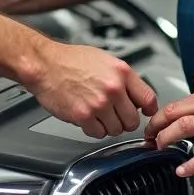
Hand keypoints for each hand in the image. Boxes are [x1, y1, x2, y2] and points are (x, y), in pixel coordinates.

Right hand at [27, 40, 158, 138]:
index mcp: (121, 72)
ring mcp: (99, 104)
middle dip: (124, 120)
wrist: (45, 64)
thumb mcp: (105, 60)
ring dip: (108, 126)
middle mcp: (113, 88)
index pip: (148, 99)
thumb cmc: (70, 60)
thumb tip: (136, 95)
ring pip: (116, 130)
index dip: (147, 109)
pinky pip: (98, 134)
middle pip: (132, 120)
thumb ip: (123, 78)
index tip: (145, 113)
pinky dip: (93, 129)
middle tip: (115, 115)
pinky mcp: (83, 116)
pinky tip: (87, 117)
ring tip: (98, 113)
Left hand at [144, 86, 193, 175]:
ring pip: (183, 128)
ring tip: (158, 148)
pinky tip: (182, 170)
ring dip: (165, 139)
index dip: (159, 116)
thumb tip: (190, 115)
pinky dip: (190, 164)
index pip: (176, 104)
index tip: (151, 126)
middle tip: (147, 138)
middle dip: (155, 127)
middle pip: (173, 114)